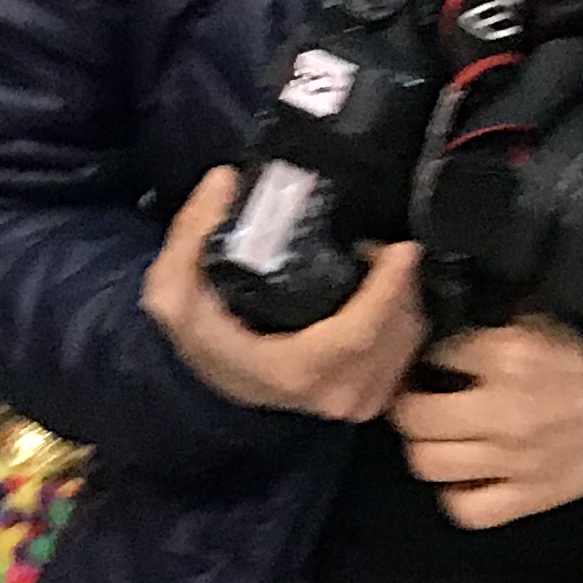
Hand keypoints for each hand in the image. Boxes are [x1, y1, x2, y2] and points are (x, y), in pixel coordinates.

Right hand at [143, 169, 426, 422]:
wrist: (218, 379)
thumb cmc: (202, 336)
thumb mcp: (173, 291)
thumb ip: (190, 234)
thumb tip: (224, 179)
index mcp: (295, 372)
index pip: (360, 332)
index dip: (389, 289)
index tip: (403, 247)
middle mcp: (335, 395)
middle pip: (396, 333)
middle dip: (401, 283)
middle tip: (383, 244)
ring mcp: (358, 403)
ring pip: (408, 342)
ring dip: (406, 298)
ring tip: (382, 265)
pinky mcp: (372, 399)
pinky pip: (408, 353)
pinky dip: (405, 318)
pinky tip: (387, 294)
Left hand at [395, 318, 582, 528]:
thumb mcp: (543, 319)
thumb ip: (495, 317)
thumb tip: (446, 309)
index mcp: (510, 356)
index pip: (434, 353)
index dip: (427, 354)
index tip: (432, 359)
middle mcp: (506, 410)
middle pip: (416, 417)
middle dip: (410, 405)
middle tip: (420, 401)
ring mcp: (514, 460)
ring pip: (430, 463)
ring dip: (425, 449)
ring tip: (436, 437)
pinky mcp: (529, 497)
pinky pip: (468, 509)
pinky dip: (457, 495)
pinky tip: (463, 476)